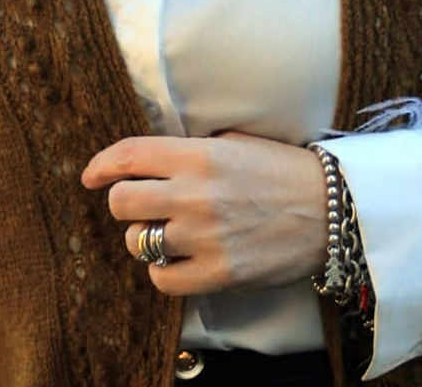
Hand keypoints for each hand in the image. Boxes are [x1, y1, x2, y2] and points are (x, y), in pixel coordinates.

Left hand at [81, 132, 327, 294]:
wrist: (330, 209)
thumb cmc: (284, 170)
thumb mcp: (239, 142)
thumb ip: (194, 149)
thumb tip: (153, 159)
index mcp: (201, 155)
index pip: (130, 154)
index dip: (102, 164)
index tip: (91, 175)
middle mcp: (196, 194)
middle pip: (121, 202)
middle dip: (125, 202)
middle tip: (143, 205)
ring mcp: (205, 237)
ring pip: (138, 241)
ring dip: (146, 237)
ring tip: (170, 232)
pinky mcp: (218, 273)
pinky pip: (162, 279)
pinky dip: (164, 270)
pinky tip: (181, 260)